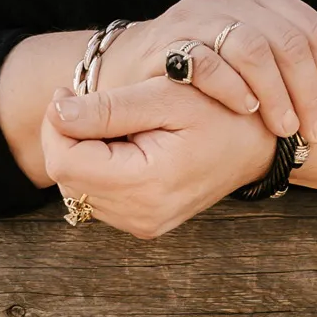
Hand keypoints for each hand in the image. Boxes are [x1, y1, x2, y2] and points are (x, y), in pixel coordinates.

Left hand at [44, 75, 278, 239]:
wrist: (261, 145)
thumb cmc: (222, 111)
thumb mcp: (168, 97)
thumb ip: (109, 107)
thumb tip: (57, 111)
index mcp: (147, 184)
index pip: (65, 161)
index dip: (55, 124)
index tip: (69, 91)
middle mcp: (142, 217)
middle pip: (67, 178)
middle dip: (66, 137)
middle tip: (86, 101)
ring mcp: (144, 225)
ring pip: (77, 189)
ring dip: (80, 152)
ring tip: (110, 120)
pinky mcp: (146, 223)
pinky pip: (98, 197)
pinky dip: (97, 167)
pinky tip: (121, 143)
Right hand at [103, 0, 316, 144]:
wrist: (131, 73)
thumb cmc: (203, 68)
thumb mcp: (260, 53)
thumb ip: (308, 44)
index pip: (311, 29)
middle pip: (288, 40)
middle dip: (309, 92)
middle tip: (316, 132)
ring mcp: (196, 13)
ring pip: (253, 49)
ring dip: (276, 94)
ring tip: (285, 129)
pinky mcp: (168, 39)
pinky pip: (208, 60)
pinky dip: (233, 88)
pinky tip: (247, 111)